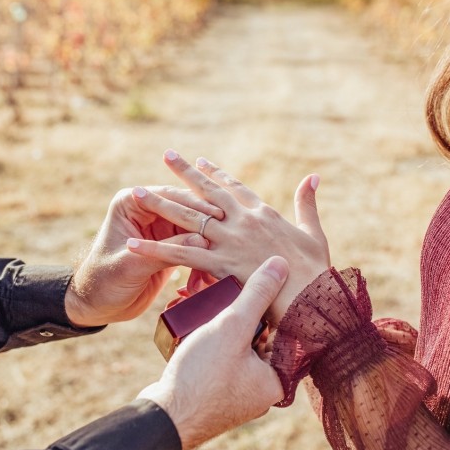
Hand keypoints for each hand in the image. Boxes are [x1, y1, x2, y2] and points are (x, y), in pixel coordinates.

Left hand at [65, 186, 223, 326]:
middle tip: (232, 227)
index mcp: (132, 203)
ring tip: (232, 244)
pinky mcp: (169, 245)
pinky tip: (220, 261)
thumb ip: (165, 252)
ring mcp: (159, 227)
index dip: (194, 205)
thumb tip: (202, 240)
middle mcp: (147, 210)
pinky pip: (193, 243)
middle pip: (184, 208)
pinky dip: (204, 252)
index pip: (168, 196)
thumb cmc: (104, 281)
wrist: (97, 304)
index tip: (217, 215)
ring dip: (209, 236)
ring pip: (193, 225)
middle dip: (207, 219)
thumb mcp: (132, 266)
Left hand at [125, 151, 329, 322]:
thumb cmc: (316, 269)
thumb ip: (308, 203)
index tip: (199, 161)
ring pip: (188, 218)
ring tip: (136, 191)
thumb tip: (314, 176)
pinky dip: (155, 250)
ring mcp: (229, 240)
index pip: (233, 188)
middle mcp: (242, 221)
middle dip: (184, 174)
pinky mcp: (219, 263)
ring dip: (161, 204)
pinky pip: (181, 255)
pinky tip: (133, 244)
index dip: (215, 174)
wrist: (312, 295)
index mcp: (263, 213)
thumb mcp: (313, 232)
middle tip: (166, 155)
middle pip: (207, 192)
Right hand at [137, 257, 287, 449]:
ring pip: (240, 350)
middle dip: (248, 315)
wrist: (162, 418)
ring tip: (216, 304)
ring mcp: (238, 396)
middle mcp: (262, 392)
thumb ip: (257, 294)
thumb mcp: (232, 325)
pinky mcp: (216, 395)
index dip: (274, 304)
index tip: (263, 283)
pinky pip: (223, 362)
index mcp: (278, 380)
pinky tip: (201, 328)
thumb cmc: (201, 375)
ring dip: (229, 328)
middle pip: (262, 340)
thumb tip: (281, 263)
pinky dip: (216, 344)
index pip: (286, 332)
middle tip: (236, 290)